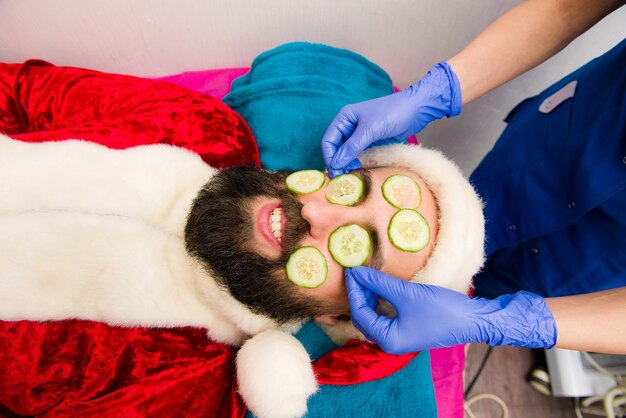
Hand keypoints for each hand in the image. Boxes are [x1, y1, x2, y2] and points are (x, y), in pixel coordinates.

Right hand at [321, 62, 461, 176]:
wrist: (416, 109)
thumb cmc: (393, 113)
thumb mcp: (371, 130)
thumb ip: (352, 147)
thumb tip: (336, 164)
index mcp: (345, 117)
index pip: (329, 140)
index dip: (329, 156)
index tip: (334, 172)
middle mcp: (349, 125)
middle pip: (336, 147)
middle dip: (337, 162)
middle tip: (341, 178)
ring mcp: (359, 133)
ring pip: (346, 151)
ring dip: (346, 163)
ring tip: (350, 175)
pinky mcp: (370, 139)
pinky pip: (358, 153)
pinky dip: (356, 161)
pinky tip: (358, 169)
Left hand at [345, 266, 557, 353]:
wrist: (474, 320)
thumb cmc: (441, 310)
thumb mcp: (407, 293)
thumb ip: (379, 283)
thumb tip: (356, 272)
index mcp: (387, 340)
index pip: (359, 313)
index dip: (353, 290)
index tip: (350, 270)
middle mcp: (390, 342)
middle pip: (363, 316)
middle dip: (358, 294)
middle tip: (356, 271)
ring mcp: (399, 337)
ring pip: (374, 315)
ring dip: (369, 296)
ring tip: (367, 275)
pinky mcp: (407, 329)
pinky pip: (385, 315)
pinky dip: (380, 300)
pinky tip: (380, 286)